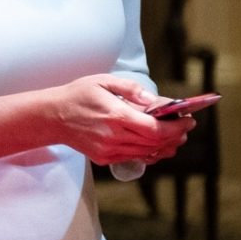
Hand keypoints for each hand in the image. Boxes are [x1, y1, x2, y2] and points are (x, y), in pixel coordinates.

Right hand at [50, 75, 192, 165]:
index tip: (188, 120)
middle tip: (185, 127)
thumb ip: (131, 88)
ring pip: (147, 153)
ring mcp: (108, 150)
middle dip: (175, 136)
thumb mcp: (103, 81)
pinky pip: (134, 158)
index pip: (155, 129)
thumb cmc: (78, 96)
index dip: (176, 127)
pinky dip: (150, 152)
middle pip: (155, 143)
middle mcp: (113, 137)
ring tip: (175, 136)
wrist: (52, 116)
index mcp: (115, 116)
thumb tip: (154, 100)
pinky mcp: (104, 158)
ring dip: (165, 146)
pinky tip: (155, 144)